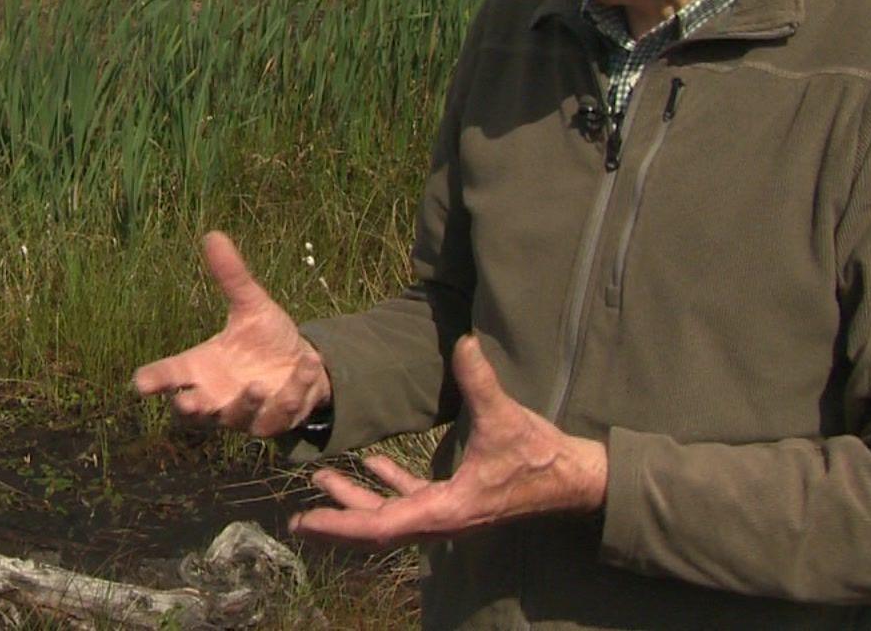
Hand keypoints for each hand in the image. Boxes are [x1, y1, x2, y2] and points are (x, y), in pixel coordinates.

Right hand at [131, 231, 331, 437]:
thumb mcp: (250, 305)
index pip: (170, 376)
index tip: (140, 383)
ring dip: (245, 404)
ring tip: (255, 384)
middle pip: (192, 413)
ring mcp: (244, 413)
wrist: (302, 364)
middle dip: (189, 409)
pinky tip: (308, 362)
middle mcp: (217, 396)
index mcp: (201, 368)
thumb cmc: (264, 338)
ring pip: (237, 418)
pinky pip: (281, 412)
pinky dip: (294, 389)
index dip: (153, 380)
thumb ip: (231, 277)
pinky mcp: (274, 420)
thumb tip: (214, 234)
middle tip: (186, 402)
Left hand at [288, 335, 606, 548]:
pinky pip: (410, 500)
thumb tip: (463, 342)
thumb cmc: (538, 456)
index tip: (306, 524)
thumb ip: (479, 380)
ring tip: (322, 480)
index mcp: (445, 510)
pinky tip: (369, 465)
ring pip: (390, 515)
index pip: (381, 526)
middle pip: (376, 529)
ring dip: (356, 500)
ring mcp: (447, 514)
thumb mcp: (505, 417)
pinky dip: (386, 486)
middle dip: (336, 522)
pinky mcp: (456, 501)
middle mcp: (440, 521)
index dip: (340, 524)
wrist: (573, 480)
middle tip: (296, 518)